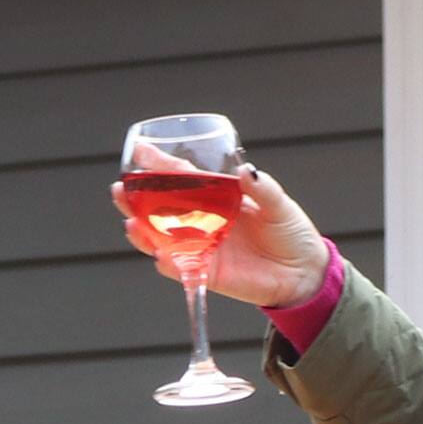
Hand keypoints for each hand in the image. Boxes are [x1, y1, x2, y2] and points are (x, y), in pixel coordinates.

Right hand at [109, 156, 331, 310]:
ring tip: (129, 220)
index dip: (160, 165)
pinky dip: (167, 262)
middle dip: (137, 199)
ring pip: (162, 238)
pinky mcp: (207, 272)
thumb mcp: (279, 204)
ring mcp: (202, 247)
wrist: (303, 272)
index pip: (182, 178)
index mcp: (217, 197)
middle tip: (119, 189)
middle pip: (161, 208)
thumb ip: (262, 188)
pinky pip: (180, 268)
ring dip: (143, 231)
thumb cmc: (291, 232)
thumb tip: (245, 170)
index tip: (140, 151)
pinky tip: (157, 254)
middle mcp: (203, 221)